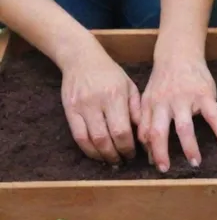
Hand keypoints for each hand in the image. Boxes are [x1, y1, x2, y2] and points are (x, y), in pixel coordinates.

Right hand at [61, 47, 140, 164]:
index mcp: (115, 96)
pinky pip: (77, 136)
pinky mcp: (68, 110)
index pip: (122, 131)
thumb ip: (137, 111)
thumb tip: (144, 136)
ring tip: (111, 160)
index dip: (128, 148)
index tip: (134, 154)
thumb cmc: (111, 74)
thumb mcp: (130, 87)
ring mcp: (80, 107)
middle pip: (105, 138)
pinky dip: (87, 149)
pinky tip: (96, 153)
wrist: (81, 58)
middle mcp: (96, 102)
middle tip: (123, 161)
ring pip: (89, 140)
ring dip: (101, 155)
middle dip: (116, 154)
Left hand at [138, 56, 216, 171]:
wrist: (179, 54)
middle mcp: (165, 103)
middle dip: (161, 152)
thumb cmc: (164, 80)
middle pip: (159, 131)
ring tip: (195, 163)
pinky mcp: (205, 95)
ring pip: (185, 127)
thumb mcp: (149, 97)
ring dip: (190, 147)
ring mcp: (186, 99)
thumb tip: (145, 146)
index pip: (146, 131)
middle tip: (166, 169)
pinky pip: (215, 116)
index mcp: (151, 106)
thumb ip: (146, 120)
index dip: (149, 150)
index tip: (155, 165)